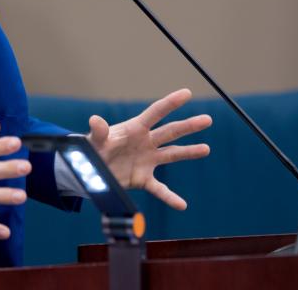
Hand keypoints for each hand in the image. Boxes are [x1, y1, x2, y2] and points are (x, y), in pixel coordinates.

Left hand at [87, 88, 210, 209]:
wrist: (89, 171)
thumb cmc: (93, 150)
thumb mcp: (95, 141)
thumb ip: (99, 132)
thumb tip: (95, 120)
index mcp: (135, 128)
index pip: (156, 113)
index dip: (171, 102)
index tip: (186, 93)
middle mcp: (145, 142)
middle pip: (171, 131)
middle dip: (189, 126)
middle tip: (208, 120)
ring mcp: (147, 160)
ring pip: (172, 154)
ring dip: (189, 152)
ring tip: (206, 149)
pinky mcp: (143, 179)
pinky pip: (160, 189)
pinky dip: (170, 197)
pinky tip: (182, 205)